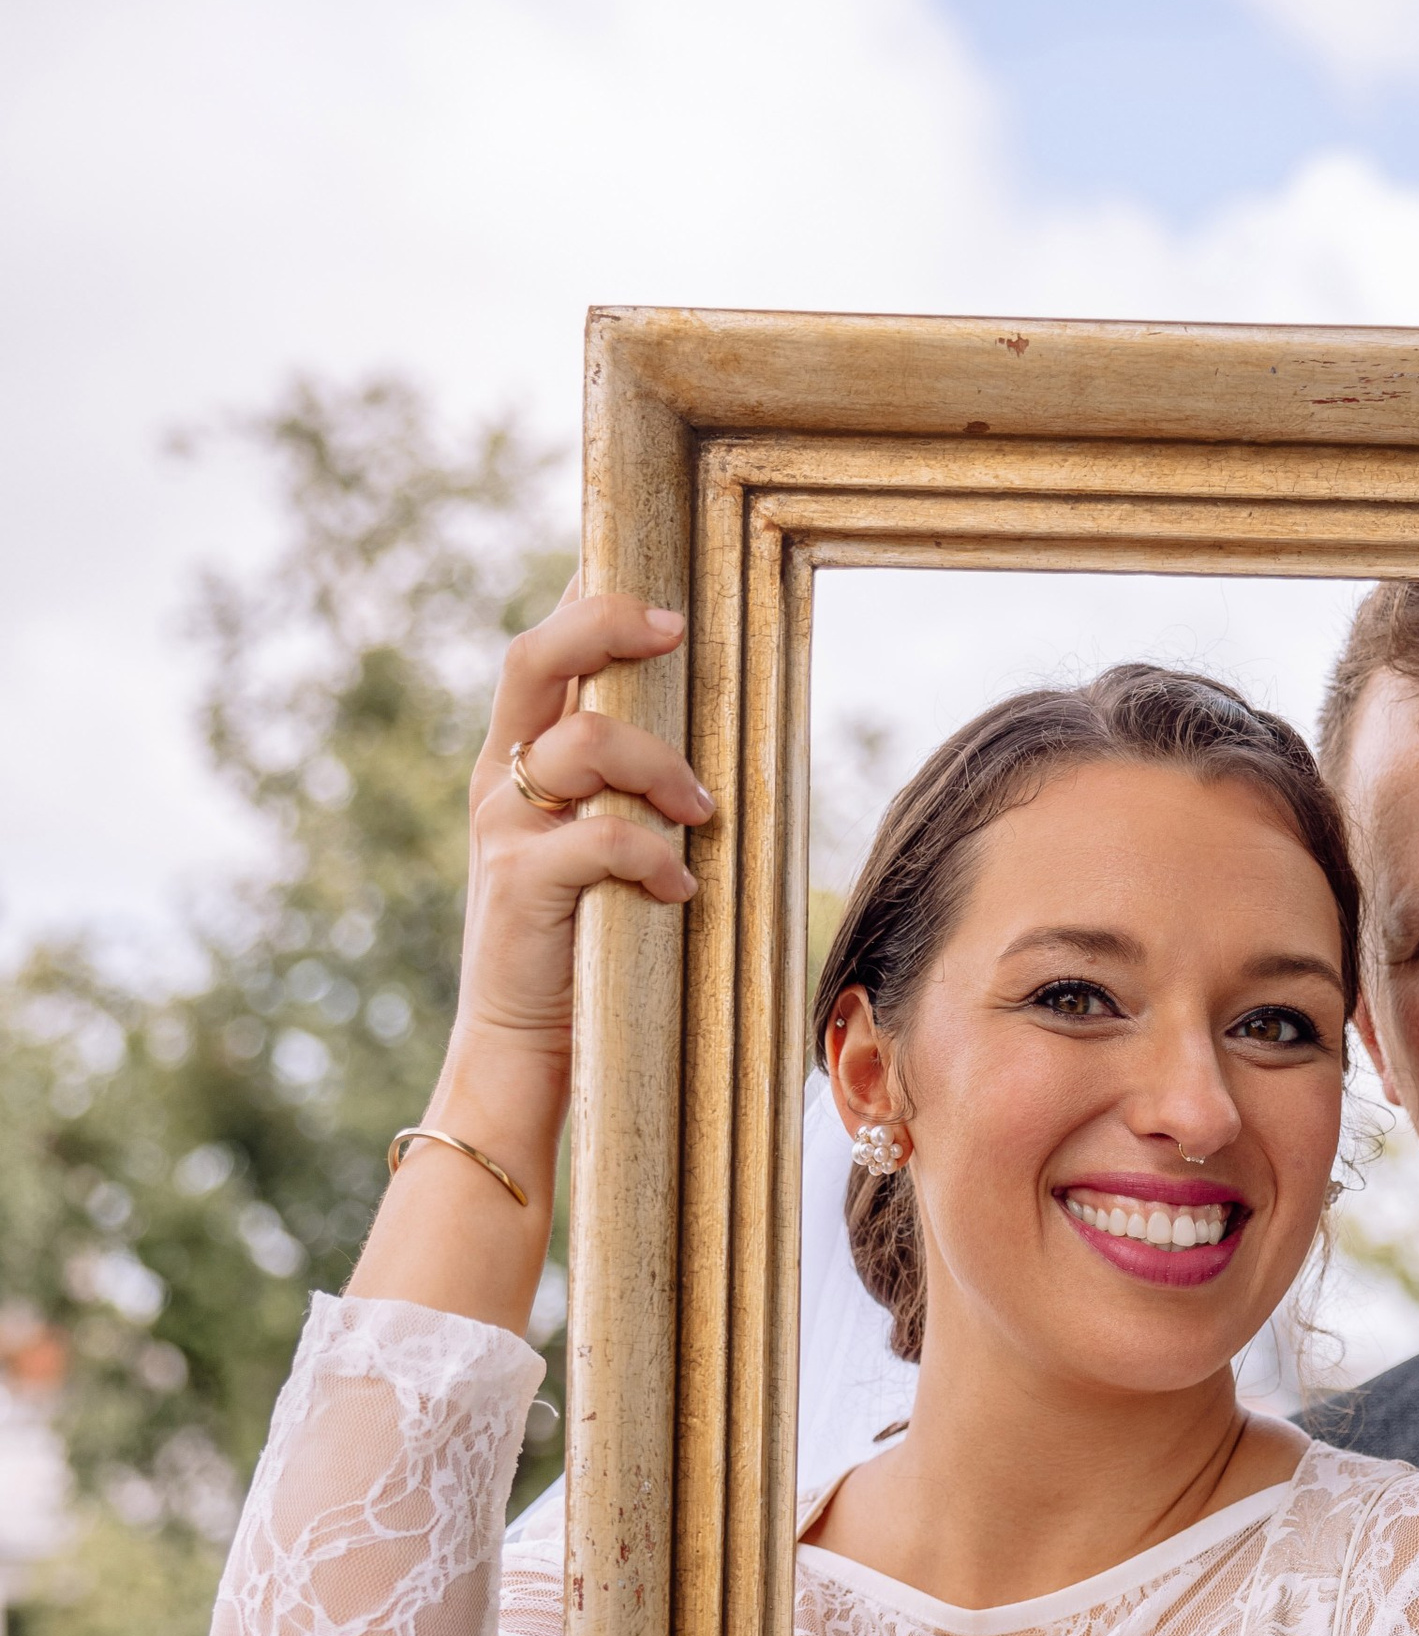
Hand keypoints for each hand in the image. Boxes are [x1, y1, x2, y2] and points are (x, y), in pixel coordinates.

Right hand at [446, 585, 710, 1088]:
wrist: (519, 1052)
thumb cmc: (580, 953)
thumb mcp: (599, 857)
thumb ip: (624, 797)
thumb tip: (702, 750)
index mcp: (515, 762)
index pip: (540, 652)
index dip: (588, 601)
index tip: (655, 583)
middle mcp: (499, 781)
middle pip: (536, 658)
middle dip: (608, 627)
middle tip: (677, 629)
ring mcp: (504, 831)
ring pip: (584, 745)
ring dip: (661, 768)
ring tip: (702, 815)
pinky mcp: (522, 887)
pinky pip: (600, 840)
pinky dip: (654, 857)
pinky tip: (681, 889)